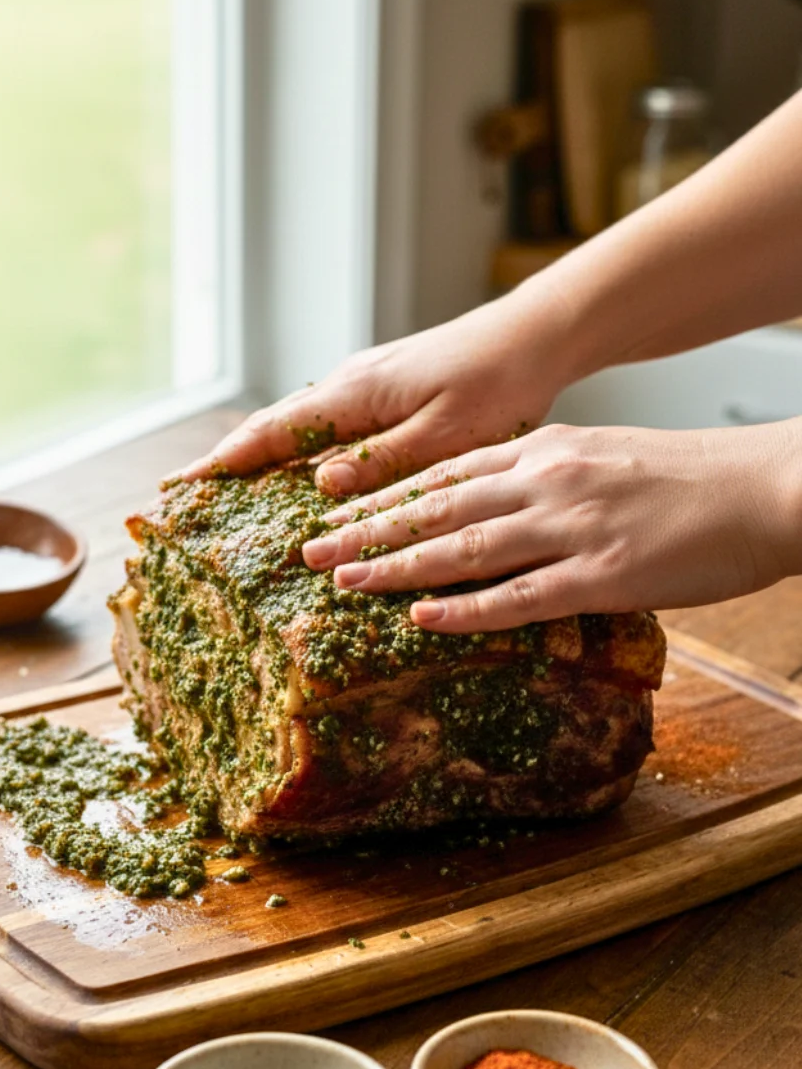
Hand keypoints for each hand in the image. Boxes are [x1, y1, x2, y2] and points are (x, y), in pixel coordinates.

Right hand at [182, 294, 571, 494]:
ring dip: (262, 453)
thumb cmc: (498, 383)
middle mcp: (351, 383)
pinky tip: (300, 470)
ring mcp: (366, 382)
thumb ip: (384, 461)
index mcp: (358, 393)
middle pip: (274, 425)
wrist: (534, 335)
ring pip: (299, 423)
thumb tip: (318, 485)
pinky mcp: (385, 388)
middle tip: (188, 493)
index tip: (183, 484)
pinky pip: (327, 422)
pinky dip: (300, 445)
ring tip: (228, 487)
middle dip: (229, 457)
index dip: (226, 460)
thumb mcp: (446, 435)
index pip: (273, 430)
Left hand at [300, 420, 801, 631]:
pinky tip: (422, 617)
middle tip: (310, 552)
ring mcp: (572, 527)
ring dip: (396, 567)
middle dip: (367, 531)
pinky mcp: (603, 575)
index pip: (444, 475)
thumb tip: (500, 505)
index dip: (384, 496)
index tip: (335, 512)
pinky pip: (519, 597)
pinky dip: (465, 609)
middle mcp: (546, 481)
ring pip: (463, 549)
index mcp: (545, 451)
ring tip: (344, 583)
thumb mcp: (603, 456)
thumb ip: (547, 477)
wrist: (762, 488)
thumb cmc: (688, 477)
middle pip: (436, 508)